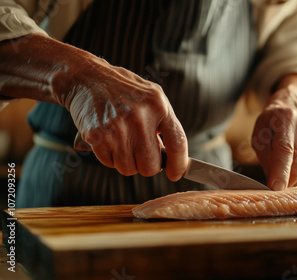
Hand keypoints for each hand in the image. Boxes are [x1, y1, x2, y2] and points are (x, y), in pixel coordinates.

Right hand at [66, 55, 187, 178]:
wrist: (86, 78)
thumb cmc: (123, 90)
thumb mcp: (152, 97)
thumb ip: (163, 124)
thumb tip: (170, 156)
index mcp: (158, 106)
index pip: (177, 143)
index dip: (178, 164)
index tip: (175, 174)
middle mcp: (140, 118)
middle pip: (151, 166)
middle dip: (146, 164)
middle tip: (139, 152)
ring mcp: (118, 128)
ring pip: (129, 169)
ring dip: (125, 161)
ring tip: (121, 140)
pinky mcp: (97, 137)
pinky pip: (109, 163)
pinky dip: (108, 157)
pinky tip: (107, 138)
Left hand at [251, 75, 296, 189]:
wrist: (289, 109)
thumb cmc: (269, 124)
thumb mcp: (259, 136)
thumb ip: (265, 157)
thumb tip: (273, 181)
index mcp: (286, 119)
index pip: (285, 149)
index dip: (281, 170)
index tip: (275, 187)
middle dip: (285, 181)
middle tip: (272, 187)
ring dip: (290, 179)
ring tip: (279, 172)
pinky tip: (289, 166)